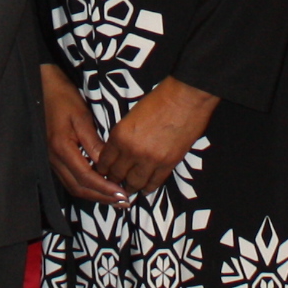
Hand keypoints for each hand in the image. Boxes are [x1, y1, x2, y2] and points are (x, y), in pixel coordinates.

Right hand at [41, 66, 122, 206]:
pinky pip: (70, 180)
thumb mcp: (82, 117)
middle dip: (102, 198)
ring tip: (116, 198)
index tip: (123, 194)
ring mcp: (52, 161)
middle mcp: (54, 159)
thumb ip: (94, 142)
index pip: (86, 177)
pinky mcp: (54, 159)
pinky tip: (101, 187)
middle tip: (124, 202)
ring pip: (74, 187)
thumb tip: (107, 165)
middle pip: (79, 188)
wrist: (43, 88)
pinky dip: (86, 187)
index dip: (105, 188)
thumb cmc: (64, 98)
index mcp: (61, 148)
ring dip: (95, 195)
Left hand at [93, 77, 218, 198]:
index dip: (102, 170)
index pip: (104, 161)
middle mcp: (131, 151)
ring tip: (128, 189)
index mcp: (119, 135)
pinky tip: (145, 189)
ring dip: (130, 188)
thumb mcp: (130, 116)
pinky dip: (148, 188)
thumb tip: (118, 152)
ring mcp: (150, 160)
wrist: (185, 97)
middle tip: (114, 184)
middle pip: (117, 175)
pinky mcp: (168, 164)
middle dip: (114, 181)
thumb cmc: (158, 100)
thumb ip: (122, 136)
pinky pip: (154, 183)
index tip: (103, 173)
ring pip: (134, 183)